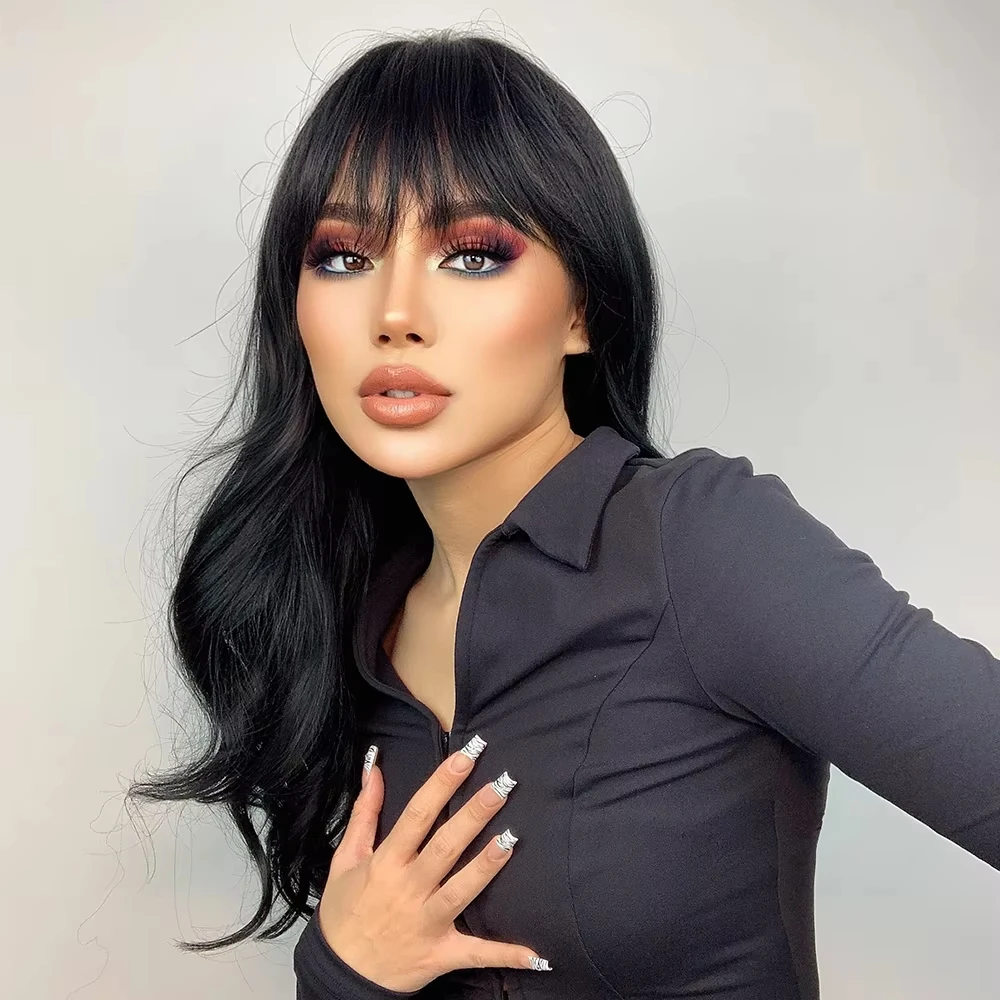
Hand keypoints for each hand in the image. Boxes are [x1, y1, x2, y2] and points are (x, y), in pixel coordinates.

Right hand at [317, 740, 547, 992]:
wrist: (339, 974)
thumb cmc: (343, 912)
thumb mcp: (345, 859)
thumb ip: (364, 812)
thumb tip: (375, 768)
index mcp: (386, 862)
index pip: (418, 814)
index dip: (442, 783)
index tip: (466, 757)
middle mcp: (408, 888)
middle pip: (446, 845)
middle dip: (474, 813)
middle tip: (502, 784)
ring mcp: (426, 922)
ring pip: (462, 890)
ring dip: (487, 865)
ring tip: (512, 837)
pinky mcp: (441, 953)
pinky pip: (476, 953)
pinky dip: (506, 954)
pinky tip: (537, 954)